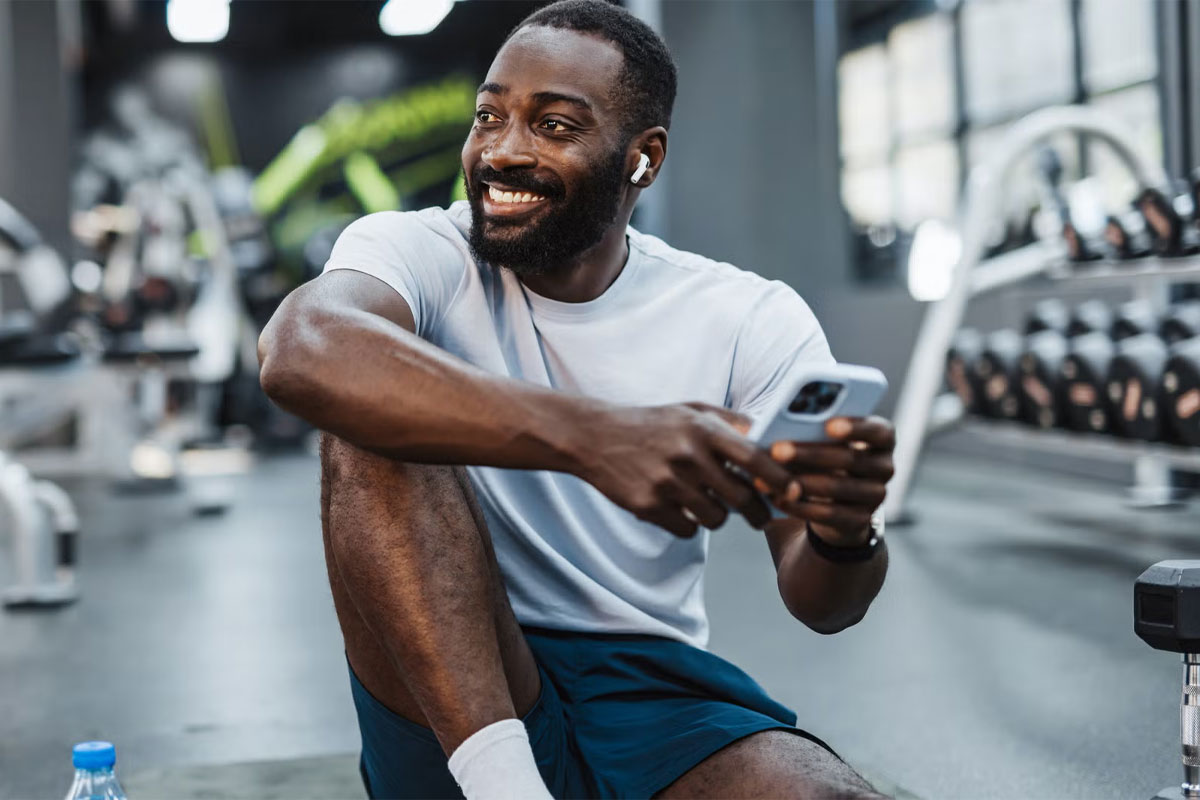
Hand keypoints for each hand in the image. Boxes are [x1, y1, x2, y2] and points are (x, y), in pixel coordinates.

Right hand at [574, 402, 794, 536]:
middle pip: (742, 499)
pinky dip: (690, 525)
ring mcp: (667, 483)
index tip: (794, 492)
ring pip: (716, 518)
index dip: (781, 480)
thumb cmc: (651, 423)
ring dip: (720, 517)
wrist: (595, 437)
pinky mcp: (649, 506)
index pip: (755, 460)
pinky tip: (680, 509)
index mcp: (703, 429)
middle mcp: (687, 456)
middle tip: (762, 516)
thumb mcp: (691, 410)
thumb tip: (772, 438)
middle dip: (759, 513)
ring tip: (710, 504)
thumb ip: (731, 422)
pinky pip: (688, 530)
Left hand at [764, 416, 893, 546]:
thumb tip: (763, 425)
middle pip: (851, 459)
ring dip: (799, 482)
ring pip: (837, 488)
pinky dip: (799, 506)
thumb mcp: (819, 440)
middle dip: (810, 454)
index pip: (880, 431)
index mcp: (882, 439)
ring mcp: (876, 496)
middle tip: (777, 450)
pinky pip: (828, 514)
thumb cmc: (821, 458)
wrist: (834, 502)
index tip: (828, 425)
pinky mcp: (860, 521)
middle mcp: (885, 467)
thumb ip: (806, 428)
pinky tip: (776, 498)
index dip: (856, 427)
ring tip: (767, 478)